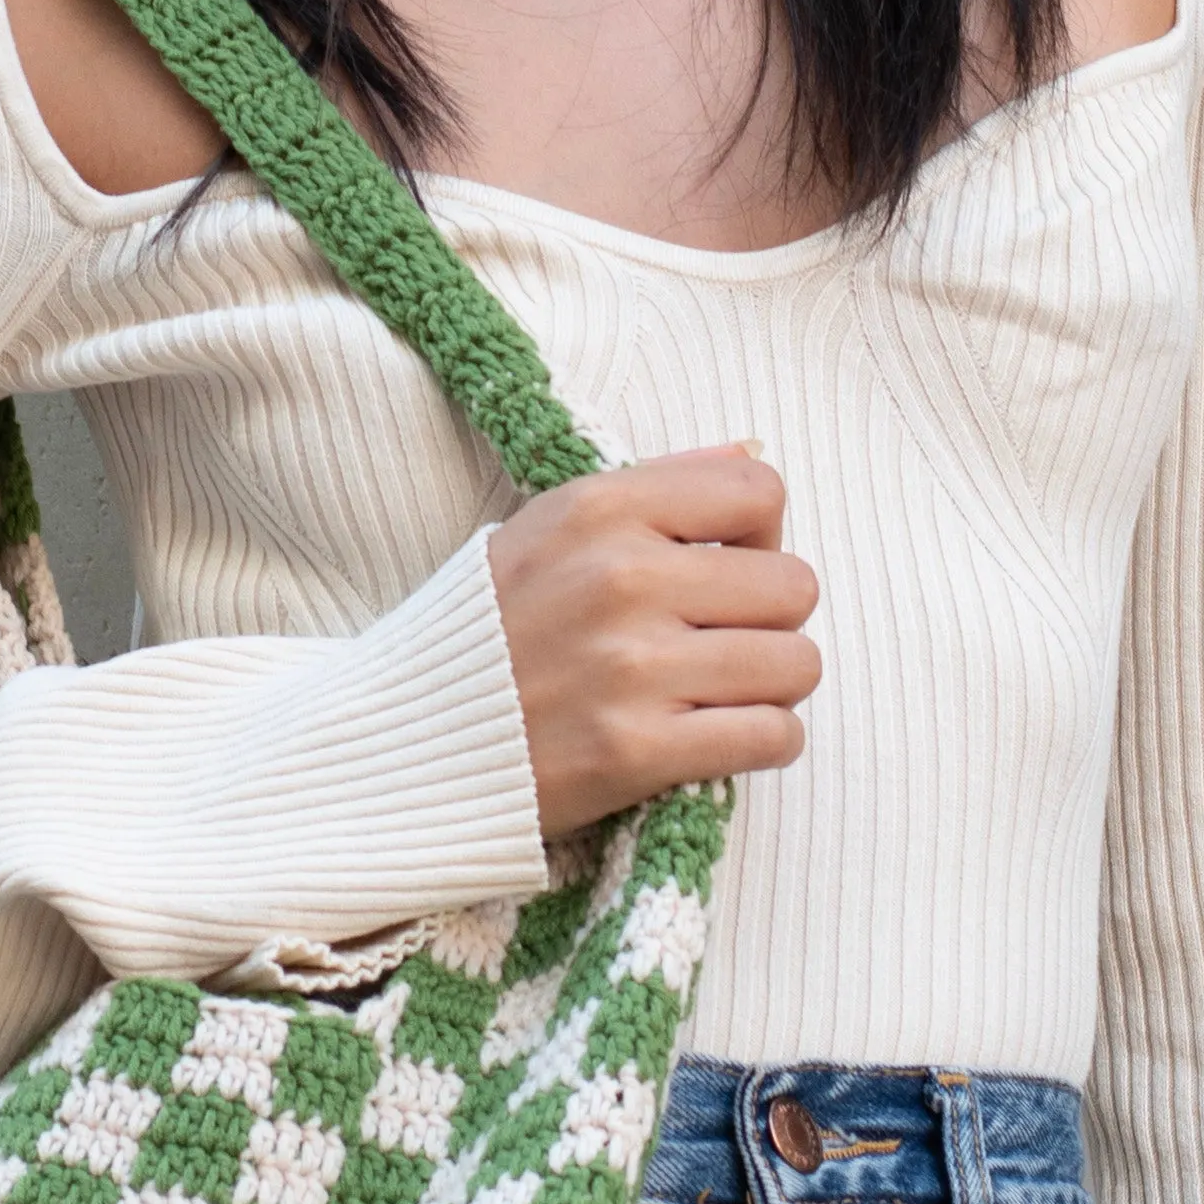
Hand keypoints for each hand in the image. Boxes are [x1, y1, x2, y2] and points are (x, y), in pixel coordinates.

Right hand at [488, 446, 823, 835]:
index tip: (727, 568)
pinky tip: (720, 738)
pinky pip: (774, 736)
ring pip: (797, 664)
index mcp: (601, 509)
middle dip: (771, 619)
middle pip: (795, 585)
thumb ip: (656, 485)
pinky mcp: (635, 752)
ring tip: (720, 694)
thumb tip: (749, 451)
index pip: (760, 491)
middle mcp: (621, 579)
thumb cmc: (490, 632)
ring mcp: (630, 668)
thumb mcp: (549, 527)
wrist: (406, 743)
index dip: (761, 534)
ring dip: (773, 686)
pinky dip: (764, 741)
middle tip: (722, 643)